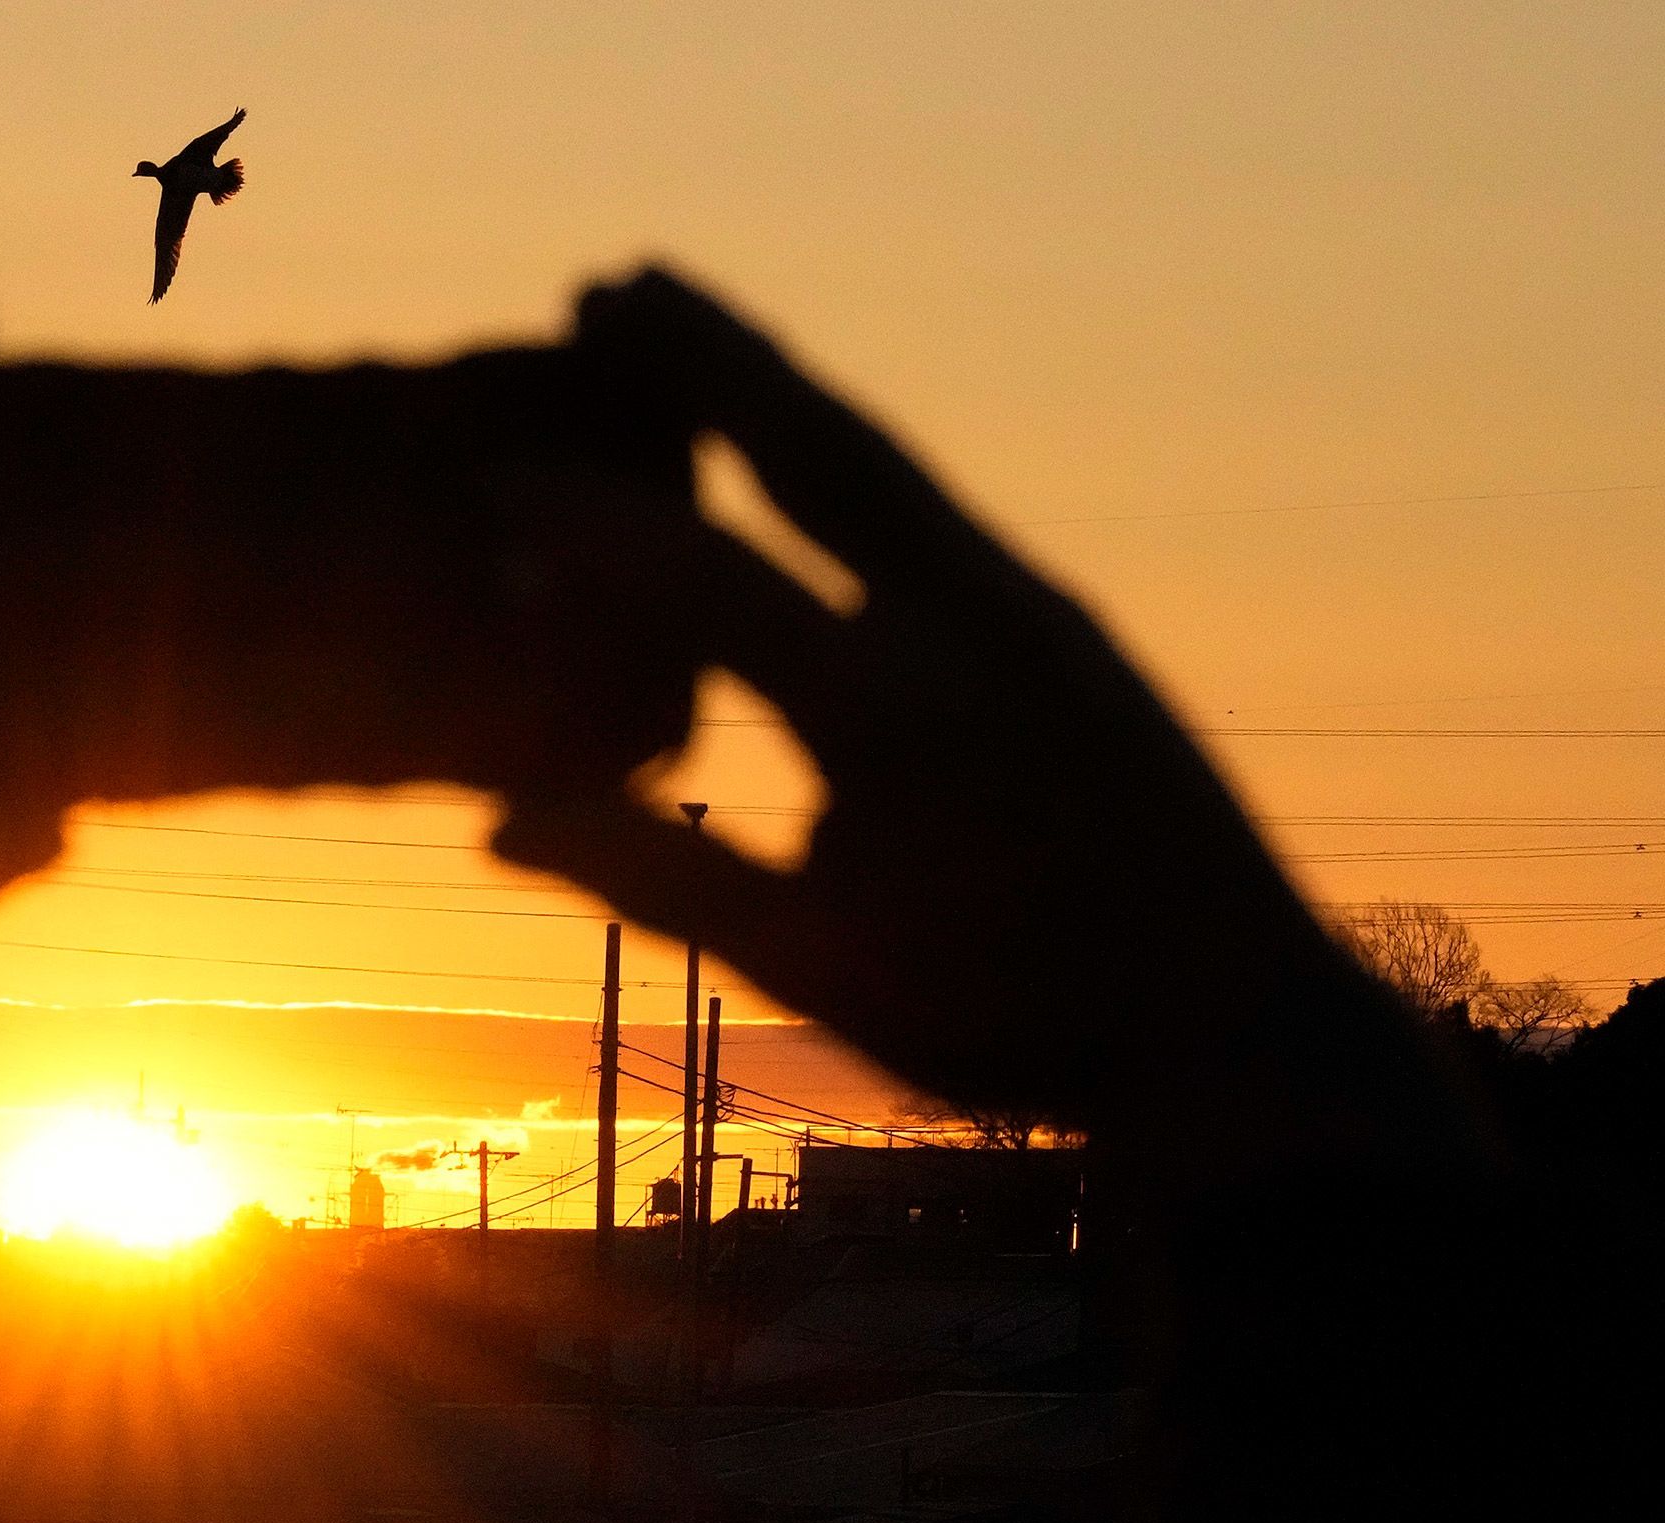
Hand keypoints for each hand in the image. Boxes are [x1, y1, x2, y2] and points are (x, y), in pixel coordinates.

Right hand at [494, 270, 1408, 1145]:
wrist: (1241, 1028)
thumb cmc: (1012, 1014)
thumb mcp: (815, 966)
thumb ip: (655, 881)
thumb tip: (500, 824)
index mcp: (889, 710)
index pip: (702, 579)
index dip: (585, 528)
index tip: (491, 480)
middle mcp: (967, 620)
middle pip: (813, 446)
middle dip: (706, 358)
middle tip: (610, 283)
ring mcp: (1030, 606)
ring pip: (882, 458)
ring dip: (779, 383)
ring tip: (688, 320)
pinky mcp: (1066, 621)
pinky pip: (931, 502)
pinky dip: (848, 451)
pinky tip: (812, 449)